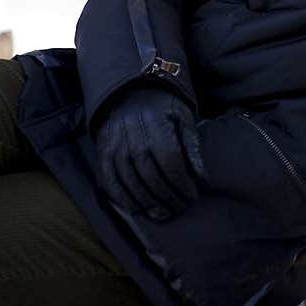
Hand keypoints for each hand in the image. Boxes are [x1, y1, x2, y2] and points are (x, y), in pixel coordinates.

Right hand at [94, 87, 206, 218]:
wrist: (128, 91)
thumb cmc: (162, 106)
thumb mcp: (183, 116)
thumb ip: (192, 146)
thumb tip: (203, 178)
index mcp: (156, 126)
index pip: (171, 163)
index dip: (182, 184)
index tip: (192, 196)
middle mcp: (132, 138)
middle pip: (151, 177)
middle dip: (168, 197)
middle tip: (180, 207)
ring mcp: (115, 147)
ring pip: (131, 183)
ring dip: (148, 203)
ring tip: (163, 214)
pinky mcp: (102, 154)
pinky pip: (110, 182)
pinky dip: (123, 200)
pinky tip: (137, 209)